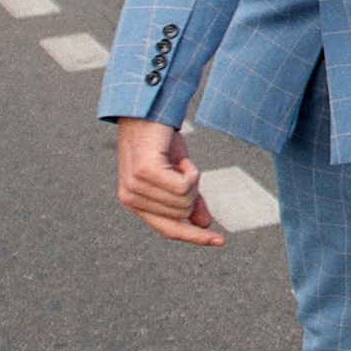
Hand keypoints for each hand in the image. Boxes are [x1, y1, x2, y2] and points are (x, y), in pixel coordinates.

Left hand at [114, 116, 225, 245]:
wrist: (148, 109)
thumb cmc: (161, 140)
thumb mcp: (178, 173)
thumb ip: (188, 198)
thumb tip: (204, 224)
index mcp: (135, 203)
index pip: (169, 230)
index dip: (195, 238)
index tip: (221, 242)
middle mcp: (130, 199)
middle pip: (183, 212)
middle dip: (193, 191)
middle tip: (183, 168)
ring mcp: (135, 187)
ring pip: (185, 200)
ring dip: (192, 178)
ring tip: (178, 161)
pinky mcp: (145, 173)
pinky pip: (185, 186)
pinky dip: (192, 171)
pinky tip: (180, 158)